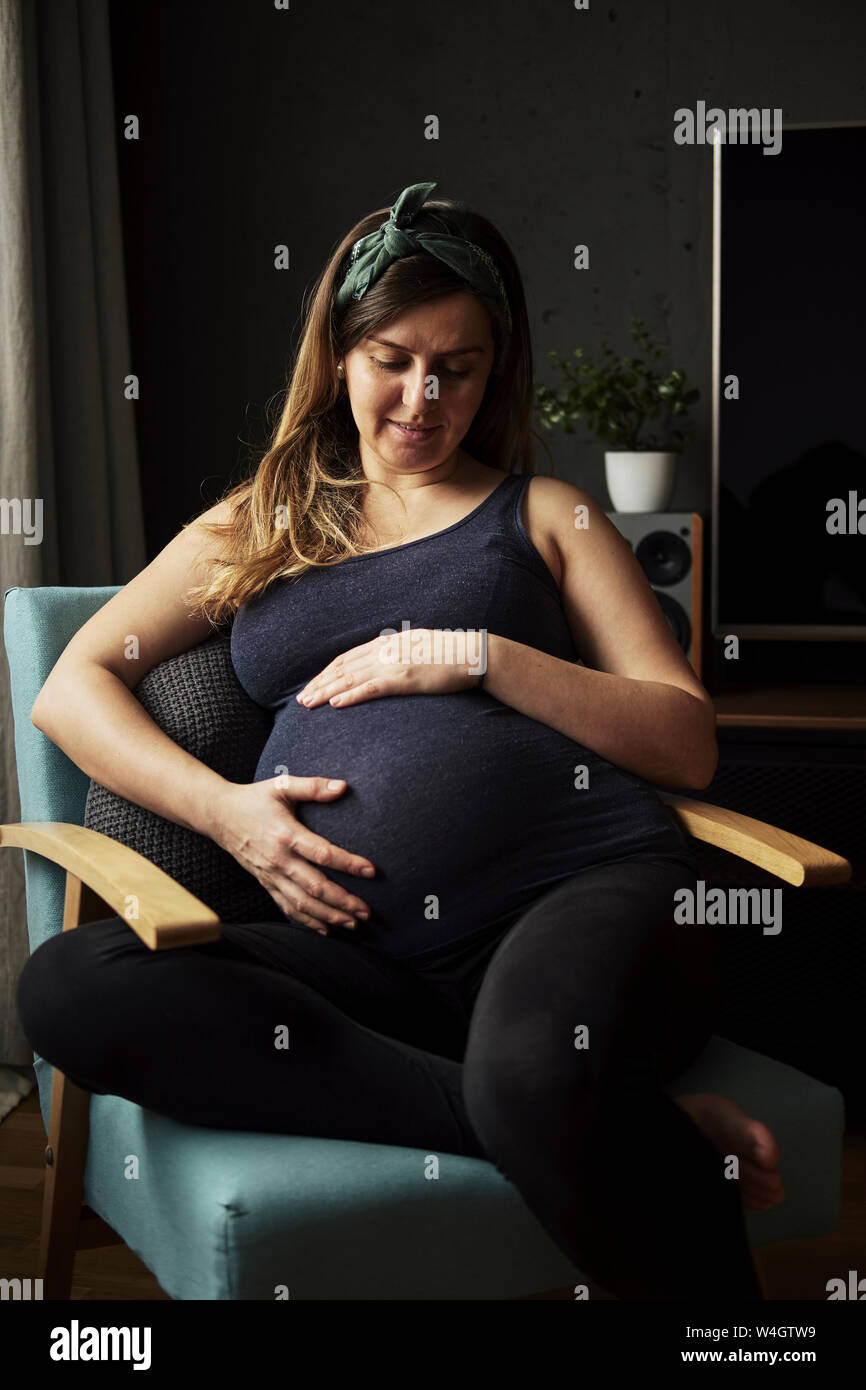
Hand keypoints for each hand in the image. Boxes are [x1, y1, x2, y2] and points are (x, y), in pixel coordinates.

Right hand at [209, 776, 375, 934]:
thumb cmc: (254, 798)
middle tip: (367, 912)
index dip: (348, 863)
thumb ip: (313, 787)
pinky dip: (307, 921)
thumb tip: (343, 787)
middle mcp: (279, 860)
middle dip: (343, 902)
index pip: (322, 853)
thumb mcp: (282, 785)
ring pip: (302, 903)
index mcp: (286, 835)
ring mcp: (271, 875)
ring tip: (353, 923)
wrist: (218, 815)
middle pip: (315, 887)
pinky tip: (326, 928)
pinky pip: (287, 906)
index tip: (371, 871)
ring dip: (329, 916)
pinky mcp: (265, 883)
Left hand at [295, 628, 486, 707]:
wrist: (475, 654)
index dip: (326, 672)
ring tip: (308, 703)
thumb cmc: (450, 656)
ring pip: (351, 678)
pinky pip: (372, 688)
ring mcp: (394, 663)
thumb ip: (398, 655)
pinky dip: (351, 696)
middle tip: (301, 699)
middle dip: (319, 684)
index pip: (347, 658)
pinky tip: (335, 704)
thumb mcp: (418, 648)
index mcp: (387, 643)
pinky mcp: (405, 678)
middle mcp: (385, 650)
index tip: (312, 685)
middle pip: (342, 668)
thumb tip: (385, 665)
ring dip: (326, 691)